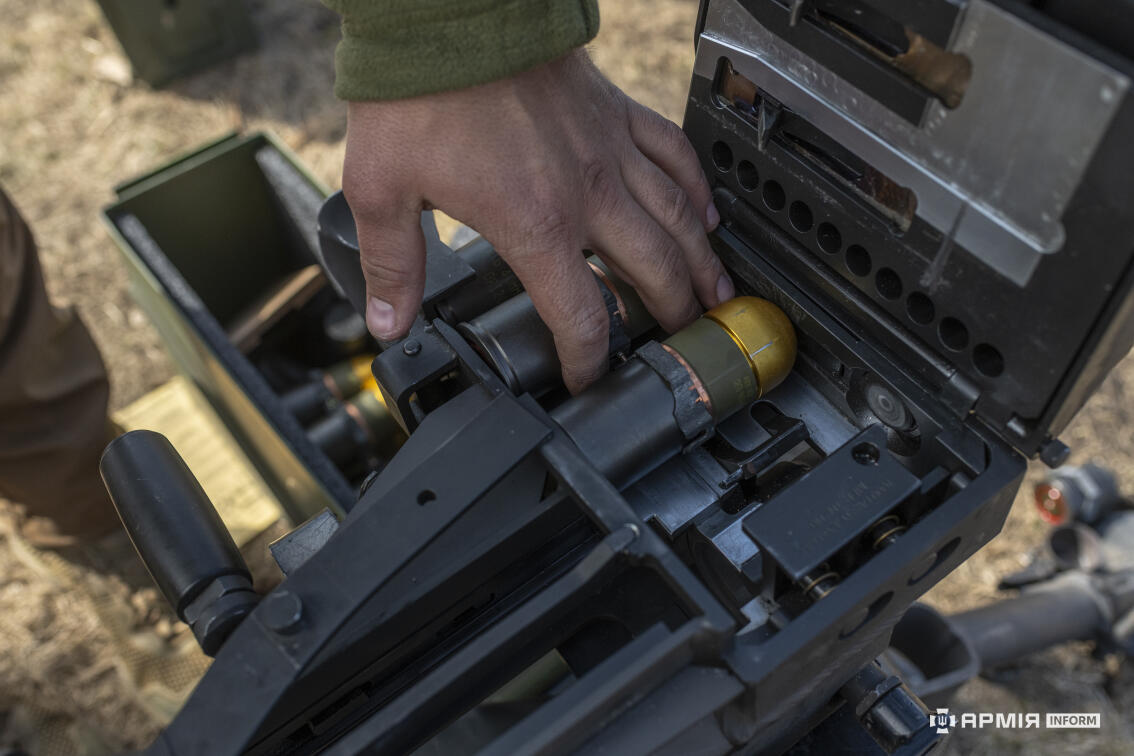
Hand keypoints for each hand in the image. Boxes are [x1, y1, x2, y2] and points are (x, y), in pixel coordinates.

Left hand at [342, 48, 732, 392]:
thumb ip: (394, 265)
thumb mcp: (383, 190)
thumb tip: (390, 322)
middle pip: (653, 273)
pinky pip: (675, 153)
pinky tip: (708, 211)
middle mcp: (588, 195)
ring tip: (718, 296)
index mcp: (536, 225)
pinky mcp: (617, 112)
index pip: (580, 316)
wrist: (450, 16)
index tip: (588, 378)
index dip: (589, 360)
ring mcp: (610, 151)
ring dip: (702, 264)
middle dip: (671, 318)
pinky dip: (698, 186)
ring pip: (679, 219)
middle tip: (682, 344)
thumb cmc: (419, 94)